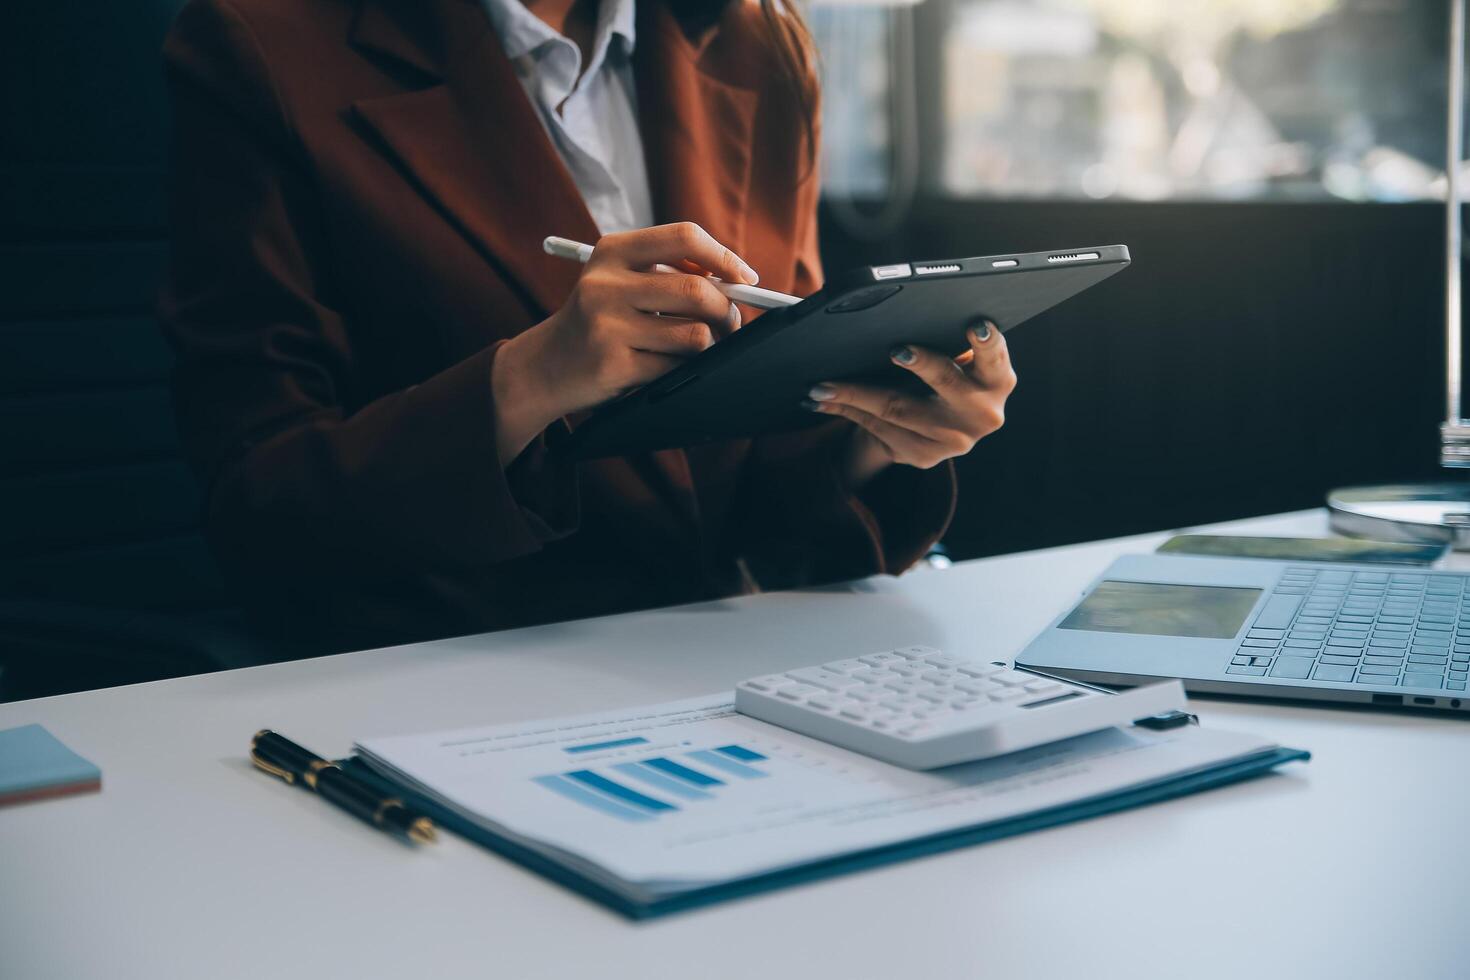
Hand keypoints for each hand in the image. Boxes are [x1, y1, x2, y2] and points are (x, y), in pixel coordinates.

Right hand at [492, 222, 758, 463]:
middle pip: (698, 291)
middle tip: (730, 323)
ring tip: (698, 347)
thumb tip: (738, 280)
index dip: (725, 257)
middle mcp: (605, 284)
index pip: (685, 238)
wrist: (544, 366)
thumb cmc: (599, 320)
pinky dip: (686, 369)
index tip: (747, 277)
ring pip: (695, 334)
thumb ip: (669, 271)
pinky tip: (670, 367)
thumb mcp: (620, 280)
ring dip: (709, 345)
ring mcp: (607, 325)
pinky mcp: (614, 364)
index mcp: (612, 251)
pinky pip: (677, 367)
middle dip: (727, 311)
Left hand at [803, 320, 1016, 486]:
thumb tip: (903, 313)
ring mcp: (954, 440)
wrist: (938, 430)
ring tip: (822, 384)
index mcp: (997, 379)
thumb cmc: (944, 376)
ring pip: (898, 409)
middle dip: (921, 363)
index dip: (987, 342)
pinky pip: (880, 429)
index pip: (995, 356)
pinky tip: (825, 400)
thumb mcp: (957, 361)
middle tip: (896, 349)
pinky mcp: (925, 456)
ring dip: (854, 394)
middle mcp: (982, 413)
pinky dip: (848, 411)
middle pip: (944, 380)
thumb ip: (947, 342)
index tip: (976, 326)